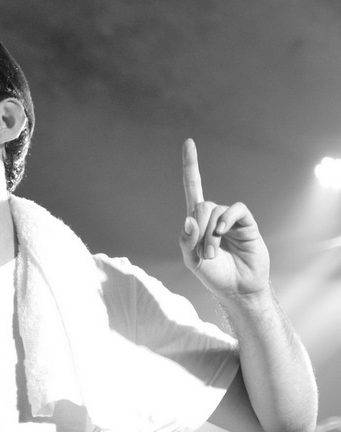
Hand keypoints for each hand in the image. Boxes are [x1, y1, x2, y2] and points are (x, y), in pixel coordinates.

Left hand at [178, 139, 270, 299]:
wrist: (237, 289)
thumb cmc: (213, 275)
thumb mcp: (191, 260)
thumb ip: (186, 240)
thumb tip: (189, 217)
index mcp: (197, 222)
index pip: (192, 188)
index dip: (190, 166)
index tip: (188, 142)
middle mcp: (214, 216)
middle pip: (200, 205)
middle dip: (199, 230)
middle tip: (205, 253)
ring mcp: (230, 219)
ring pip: (215, 211)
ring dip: (210, 234)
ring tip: (213, 253)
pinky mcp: (246, 223)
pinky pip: (236, 209)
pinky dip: (227, 219)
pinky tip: (224, 233)